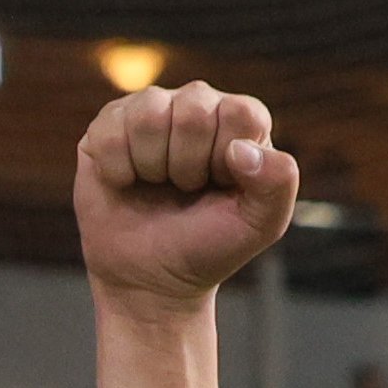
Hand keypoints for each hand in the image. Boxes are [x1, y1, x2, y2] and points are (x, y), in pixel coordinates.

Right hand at [72, 84, 297, 310]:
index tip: (218, 187)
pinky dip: (118, 170)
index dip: (225, 159)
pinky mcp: (107, 127)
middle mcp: (195, 105)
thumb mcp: (261, 225)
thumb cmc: (207, 248)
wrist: (151, 283)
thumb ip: (279, 183)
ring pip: (150, 115)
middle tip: (185, 191)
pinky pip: (111, 132)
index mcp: (238, 121)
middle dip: (188, 166)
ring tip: (157, 186)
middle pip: (193, 110)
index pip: (239, 112)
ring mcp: (149, 112)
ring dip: (153, 166)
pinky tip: (126, 184)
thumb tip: (241, 150)